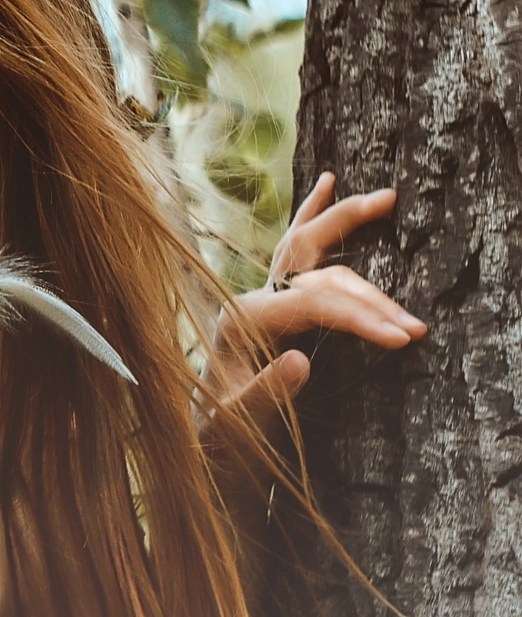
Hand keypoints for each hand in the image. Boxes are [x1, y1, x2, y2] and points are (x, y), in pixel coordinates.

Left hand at [209, 171, 427, 437]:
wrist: (202, 435)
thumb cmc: (218, 432)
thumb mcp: (236, 421)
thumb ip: (265, 392)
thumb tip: (301, 361)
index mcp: (242, 321)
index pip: (313, 305)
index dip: (359, 319)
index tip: (402, 339)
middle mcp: (251, 299)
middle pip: (319, 275)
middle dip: (371, 295)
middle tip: (414, 325)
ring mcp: (263, 296)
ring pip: (309, 247)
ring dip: (348, 223)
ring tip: (387, 199)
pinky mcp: (275, 302)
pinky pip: (297, 249)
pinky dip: (314, 216)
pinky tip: (327, 182)